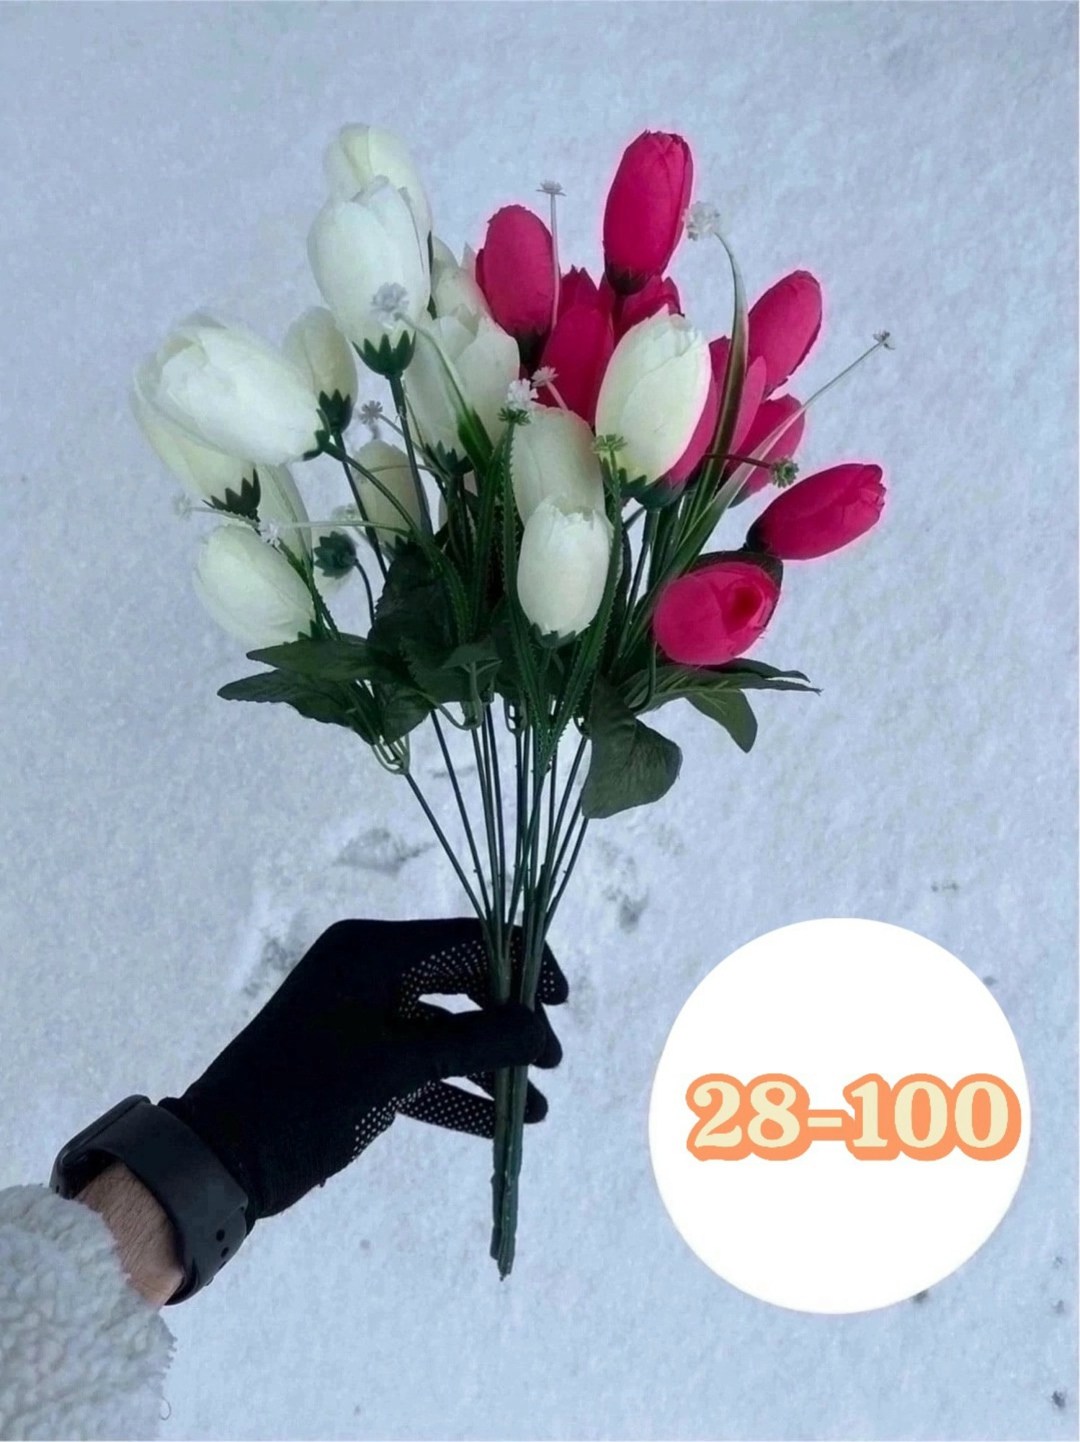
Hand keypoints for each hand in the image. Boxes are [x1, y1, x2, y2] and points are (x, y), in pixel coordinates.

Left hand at [158, 918, 566, 1228]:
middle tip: (550, 1061)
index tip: (562, 1002)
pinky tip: (501, 1122)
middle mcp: (371, 972)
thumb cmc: (303, 1098)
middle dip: (510, 1023)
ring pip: (448, 1031)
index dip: (522, 963)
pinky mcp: (362, 1062)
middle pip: (463, 983)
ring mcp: (366, 1017)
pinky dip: (459, 1092)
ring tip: (535, 1105)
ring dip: (489, 1066)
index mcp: (371, 951)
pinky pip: (425, 1066)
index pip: (468, 938)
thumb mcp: (396, 1068)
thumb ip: (474, 1043)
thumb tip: (540, 1028)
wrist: (221, 1158)